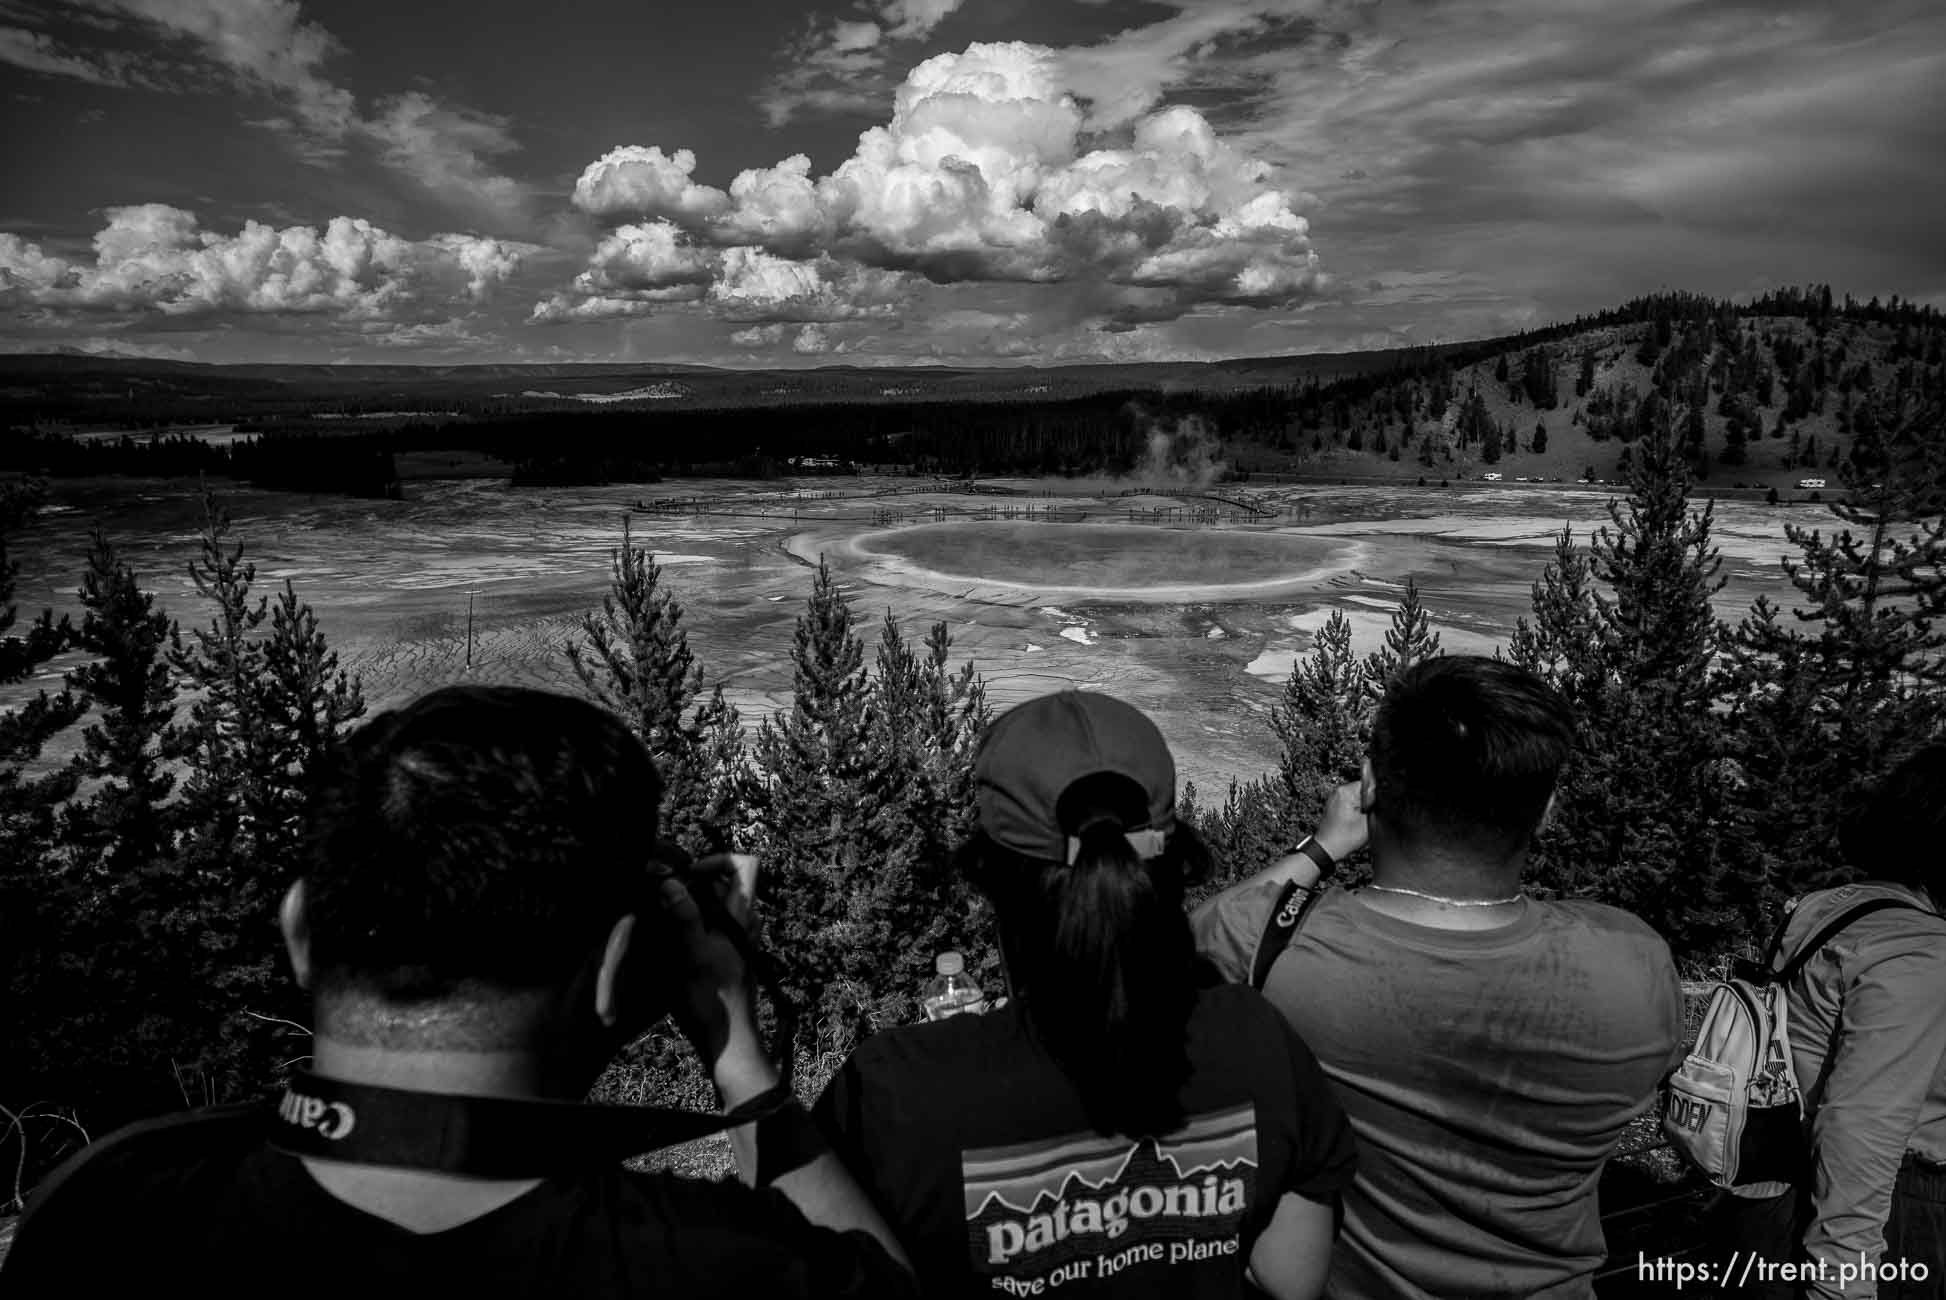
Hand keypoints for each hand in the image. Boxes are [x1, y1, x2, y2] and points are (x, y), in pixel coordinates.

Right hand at [656, 853, 777, 1103]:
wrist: (727, 1042)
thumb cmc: (711, 1002)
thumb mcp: (691, 955)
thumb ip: (683, 916)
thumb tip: (670, 882)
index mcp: (741, 916)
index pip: (746, 864)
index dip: (719, 860)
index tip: (691, 874)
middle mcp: (745, 924)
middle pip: (727, 882)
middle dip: (696, 884)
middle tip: (668, 898)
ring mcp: (739, 940)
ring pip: (718, 905)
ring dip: (693, 905)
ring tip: (667, 921)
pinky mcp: (729, 956)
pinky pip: (714, 926)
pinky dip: (696, 924)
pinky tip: (673, 943)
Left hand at [1313, 780, 1368, 863]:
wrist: (1328, 848)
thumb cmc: (1343, 838)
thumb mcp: (1367, 822)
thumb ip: (1376, 806)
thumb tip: (1382, 796)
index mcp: (1345, 791)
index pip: (1369, 785)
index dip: (1376, 797)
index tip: (1372, 809)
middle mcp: (1338, 791)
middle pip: (1363, 791)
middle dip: (1368, 803)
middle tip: (1365, 817)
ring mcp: (1334, 798)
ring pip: (1357, 799)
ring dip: (1362, 808)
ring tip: (1357, 821)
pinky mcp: (1334, 806)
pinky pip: (1350, 804)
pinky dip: (1354, 812)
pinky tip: (1352, 822)